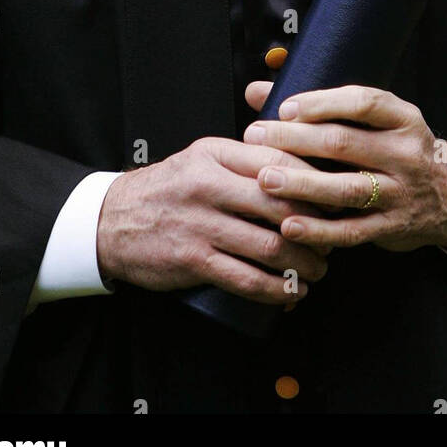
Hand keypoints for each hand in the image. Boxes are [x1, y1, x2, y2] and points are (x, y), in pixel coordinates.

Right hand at [96, 136, 329, 304]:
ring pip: (269, 245)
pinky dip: (276, 290)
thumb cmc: (166, 190)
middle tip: (335, 239)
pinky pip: (246, 279)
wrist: (110, 221)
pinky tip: (292, 293)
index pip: (279, 162)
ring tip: (318, 269)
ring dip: (304, 263)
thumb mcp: (200, 159)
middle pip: (281, 205)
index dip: (314, 182)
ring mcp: (201, 224)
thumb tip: (300, 168)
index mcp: (215, 154)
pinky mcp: (192, 260)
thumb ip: (243, 159)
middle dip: (317, 227)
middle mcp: (209, 185)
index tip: (336, 197)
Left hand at [243, 82, 446, 255]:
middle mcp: (406, 153)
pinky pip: (352, 231)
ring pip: (347, 188)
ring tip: (265, 180)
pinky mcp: (391, 228)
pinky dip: (319, 231)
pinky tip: (289, 226)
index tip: (285, 107)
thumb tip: (256, 91)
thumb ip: (320, 105)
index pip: (363, 103)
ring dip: (302, 184)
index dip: (322, 103)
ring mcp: (400, 193)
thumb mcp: (376, 121)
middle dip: (296, 139)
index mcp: (402, 119)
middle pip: (345, 143)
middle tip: (255, 136)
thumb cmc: (398, 149)